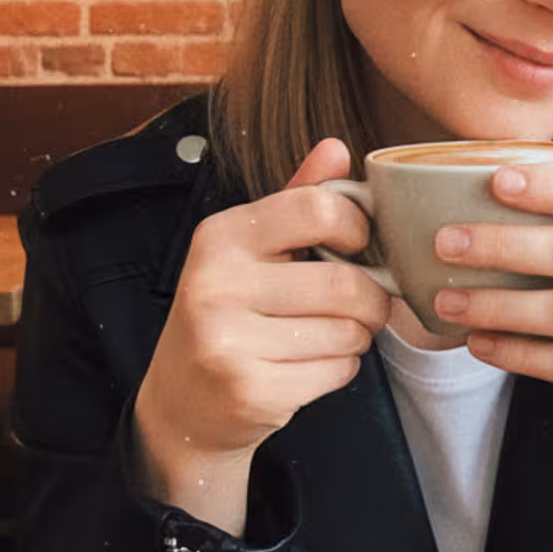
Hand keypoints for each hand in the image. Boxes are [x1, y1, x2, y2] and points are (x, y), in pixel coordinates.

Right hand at [133, 138, 390, 534]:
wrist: (180, 405)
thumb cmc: (228, 314)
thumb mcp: (251, 249)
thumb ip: (296, 198)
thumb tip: (337, 147)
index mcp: (221, 236)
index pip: (317, 208)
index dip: (358, 226)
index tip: (360, 244)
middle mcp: (216, 284)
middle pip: (344, 282)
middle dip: (372, 300)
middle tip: (366, 306)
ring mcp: (228, 341)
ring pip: (346, 331)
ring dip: (357, 337)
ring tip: (329, 336)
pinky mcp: (249, 390)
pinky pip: (336, 371)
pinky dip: (341, 369)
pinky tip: (311, 368)